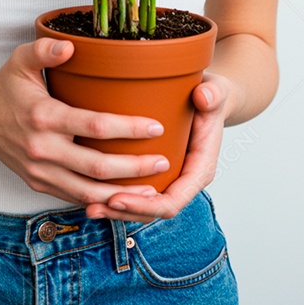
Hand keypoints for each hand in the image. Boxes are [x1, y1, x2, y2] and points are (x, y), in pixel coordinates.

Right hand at [0, 37, 171, 209]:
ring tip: (153, 188)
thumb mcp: (21, 59)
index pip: (94, 126)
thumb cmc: (6, 86)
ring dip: (122, 193)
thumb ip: (45, 50)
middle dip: (135, 167)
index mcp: (44, 116)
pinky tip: (123, 197)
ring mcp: (40, 171)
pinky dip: (101, 200)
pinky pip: (74, 197)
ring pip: (88, 192)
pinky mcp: (39, 183)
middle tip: (164, 161)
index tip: (155, 126)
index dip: (128, 128)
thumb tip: (71, 46)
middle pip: (97, 167)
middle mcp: (42, 149)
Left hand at [83, 72, 233, 223]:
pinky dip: (116, 197)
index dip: (143, 205)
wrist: (209, 96)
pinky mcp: (156, 171)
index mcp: (199, 169)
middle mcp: (184, 180)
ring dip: (117, 211)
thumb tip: (203, 97)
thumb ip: (213, 95)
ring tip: (88, 208)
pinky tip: (91, 194)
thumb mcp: (215, 91)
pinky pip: (138, 192)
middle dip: (124, 212)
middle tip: (94, 207)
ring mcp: (170, 178)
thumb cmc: (211, 96)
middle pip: (153, 210)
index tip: (116, 198)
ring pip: (144, 207)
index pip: (172, 201)